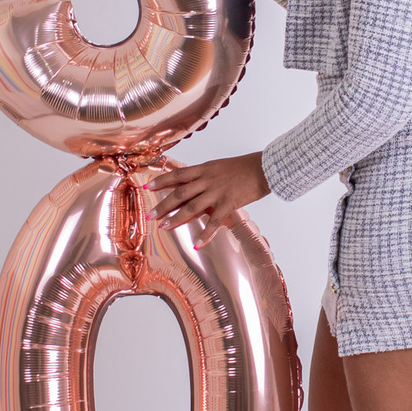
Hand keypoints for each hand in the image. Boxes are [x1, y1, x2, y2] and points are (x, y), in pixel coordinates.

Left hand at [145, 152, 269, 246]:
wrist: (264, 168)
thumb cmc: (243, 167)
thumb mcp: (218, 166)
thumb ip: (204, 175)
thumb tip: (190, 182)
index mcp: (204, 169)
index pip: (178, 174)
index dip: (161, 181)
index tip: (148, 187)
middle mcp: (207, 180)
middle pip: (180, 193)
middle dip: (163, 204)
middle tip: (150, 215)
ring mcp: (217, 192)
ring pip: (192, 207)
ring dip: (177, 218)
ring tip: (165, 227)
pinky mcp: (229, 203)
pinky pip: (214, 221)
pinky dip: (206, 234)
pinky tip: (198, 244)